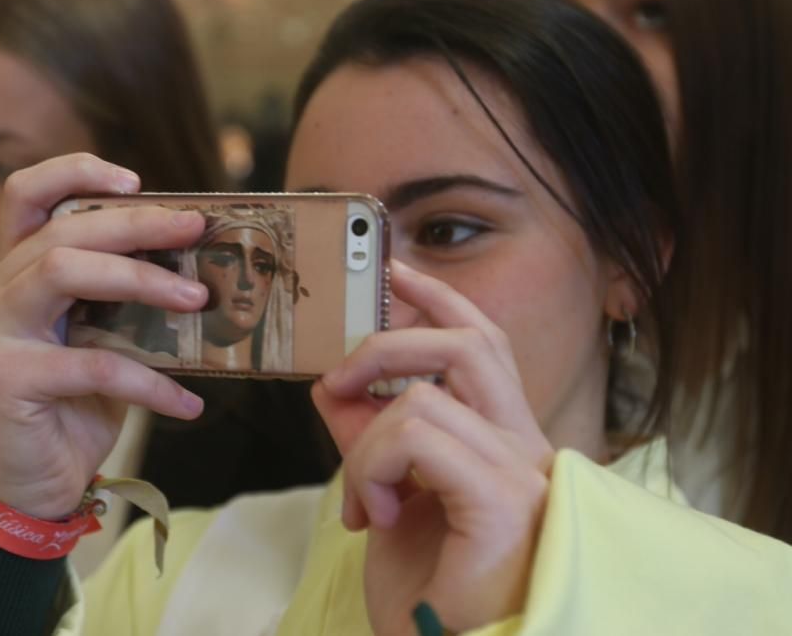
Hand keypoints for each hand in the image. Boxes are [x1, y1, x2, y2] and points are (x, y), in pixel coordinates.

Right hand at [0, 153, 208, 519]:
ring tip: (198, 299)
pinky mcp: (3, 377)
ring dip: (140, 279)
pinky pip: (92, 362)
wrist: (35, 485)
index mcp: (15, 274)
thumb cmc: (76, 406)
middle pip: (60, 229)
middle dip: (136, 223)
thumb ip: (121, 298)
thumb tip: (194, 262)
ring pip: (63, 270)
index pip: (26, 196)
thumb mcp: (101, 339)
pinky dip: (150, 383)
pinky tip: (188, 405)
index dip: (74, 172)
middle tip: (195, 228)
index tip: (135, 179)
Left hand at [312, 260, 553, 633]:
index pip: (483, 346)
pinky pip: (418, 437)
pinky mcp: (504, 500)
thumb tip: (337, 387)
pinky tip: (371, 516)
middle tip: (340, 377)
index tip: (397, 269)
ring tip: (359, 499)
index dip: (442, 300)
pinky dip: (373, 468)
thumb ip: (367, 440)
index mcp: (505, 444)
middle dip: (389, 341)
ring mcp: (524, 473)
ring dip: (365, 443)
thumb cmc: (425, 595)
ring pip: (423, 398)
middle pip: (470, 344)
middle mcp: (527, 450)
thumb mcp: (382, 498)